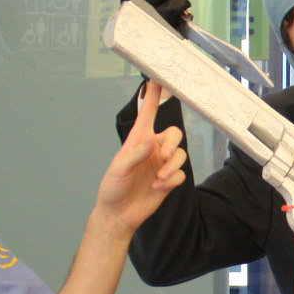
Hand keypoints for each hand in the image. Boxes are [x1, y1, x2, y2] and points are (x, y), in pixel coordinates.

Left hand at [93, 80, 186, 232]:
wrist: (119, 215)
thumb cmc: (113, 188)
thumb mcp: (119, 168)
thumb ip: (135, 153)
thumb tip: (152, 141)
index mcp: (138, 140)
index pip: (148, 113)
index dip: (154, 95)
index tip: (160, 78)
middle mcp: (152, 149)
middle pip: (174, 134)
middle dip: (171, 144)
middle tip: (162, 157)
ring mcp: (161, 165)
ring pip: (180, 155)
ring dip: (172, 167)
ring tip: (159, 180)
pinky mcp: (168, 180)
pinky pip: (180, 174)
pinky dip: (171, 181)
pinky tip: (158, 188)